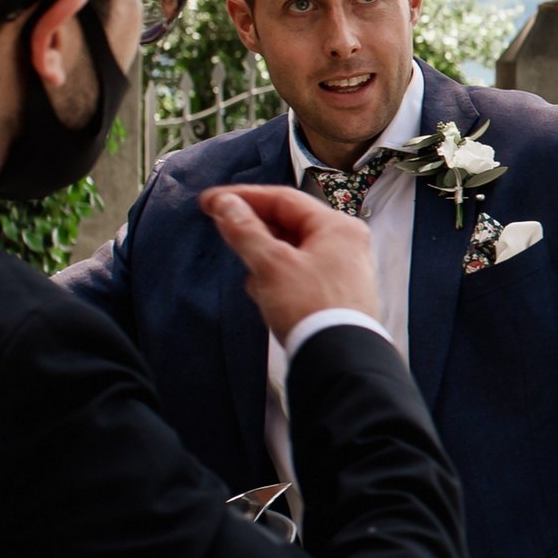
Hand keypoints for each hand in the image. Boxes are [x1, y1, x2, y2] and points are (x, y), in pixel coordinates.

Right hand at [202, 183, 380, 341]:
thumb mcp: (270, 265)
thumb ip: (245, 231)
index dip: (244, 198)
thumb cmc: (312, 309)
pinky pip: (298, 276)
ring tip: (249, 271)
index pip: (284, 199)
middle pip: (289, 224)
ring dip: (264, 258)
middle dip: (254, 230)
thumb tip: (226, 205)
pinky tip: (263, 293)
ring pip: (291, 252)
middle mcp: (346, 244)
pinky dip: (277, 279)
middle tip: (223, 229)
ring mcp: (343, 271)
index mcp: (338, 227)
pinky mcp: (334, 295)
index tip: (212, 201)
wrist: (338, 360)